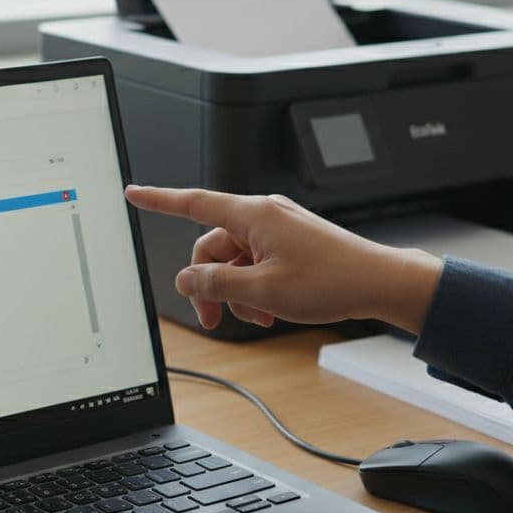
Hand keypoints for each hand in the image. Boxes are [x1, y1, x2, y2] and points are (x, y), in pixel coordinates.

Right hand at [124, 185, 443, 332]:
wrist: (378, 283)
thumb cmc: (331, 280)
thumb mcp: (262, 290)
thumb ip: (216, 283)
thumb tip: (187, 278)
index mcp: (253, 214)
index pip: (192, 203)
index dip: (158, 200)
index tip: (134, 193)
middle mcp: (263, 215)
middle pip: (211, 246)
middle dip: (208, 283)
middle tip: (213, 318)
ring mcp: (278, 229)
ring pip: (234, 260)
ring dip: (236, 291)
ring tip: (257, 316)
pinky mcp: (290, 243)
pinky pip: (256, 263)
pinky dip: (255, 287)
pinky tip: (270, 309)